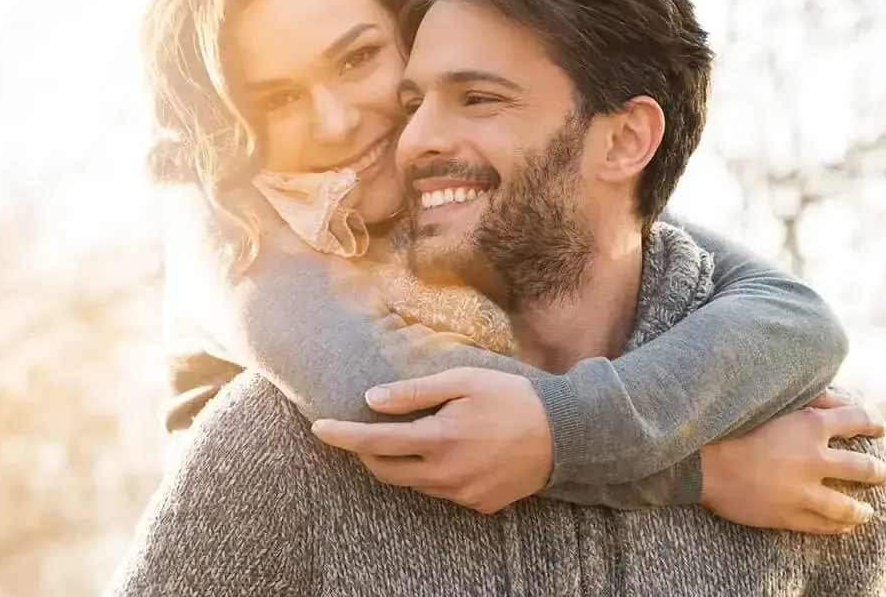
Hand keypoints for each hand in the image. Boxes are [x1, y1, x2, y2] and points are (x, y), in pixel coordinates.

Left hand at [309, 367, 550, 513]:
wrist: (567, 434)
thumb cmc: (511, 398)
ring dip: (404, 462)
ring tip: (420, 435)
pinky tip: (455, 452)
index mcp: (438, 439)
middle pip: (385, 471)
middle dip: (366, 453)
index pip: (373, 442)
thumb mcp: (462, 381)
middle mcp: (446, 474)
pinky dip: (434, 472)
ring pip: (413, 482)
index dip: (341, 436)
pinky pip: (442, 491)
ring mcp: (462, 494)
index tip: (318, 429)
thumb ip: (413, 392)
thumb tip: (371, 399)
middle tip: (364, 431)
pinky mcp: (478, 505)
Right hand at [700, 389, 885, 534]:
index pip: (856, 419)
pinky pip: (826, 526)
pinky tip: (843, 526)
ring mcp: (804, 491)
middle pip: (864, 468)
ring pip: (850, 506)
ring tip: (866, 511)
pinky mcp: (790, 515)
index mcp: (809, 425)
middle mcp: (814, 458)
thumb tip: (836, 400)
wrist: (698, 463)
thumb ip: (806, 398)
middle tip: (882, 474)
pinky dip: (839, 526)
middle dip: (877, 472)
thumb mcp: (768, 402)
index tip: (878, 427)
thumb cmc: (728, 427)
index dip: (871, 422)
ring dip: (862, 509)